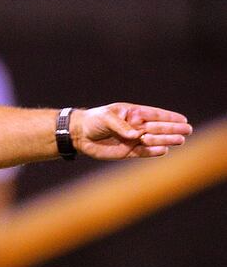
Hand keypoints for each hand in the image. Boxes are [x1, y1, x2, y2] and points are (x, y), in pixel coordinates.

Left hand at [71, 103, 192, 159]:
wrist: (79, 134)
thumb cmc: (93, 120)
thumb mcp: (106, 118)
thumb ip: (121, 126)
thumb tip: (136, 135)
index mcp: (132, 114)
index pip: (154, 115)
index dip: (169, 117)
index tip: (183, 119)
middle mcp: (135, 127)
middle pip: (157, 128)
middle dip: (172, 129)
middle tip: (187, 131)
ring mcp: (133, 140)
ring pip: (153, 140)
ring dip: (166, 140)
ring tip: (179, 140)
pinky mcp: (128, 152)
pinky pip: (143, 152)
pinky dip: (153, 151)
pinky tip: (163, 150)